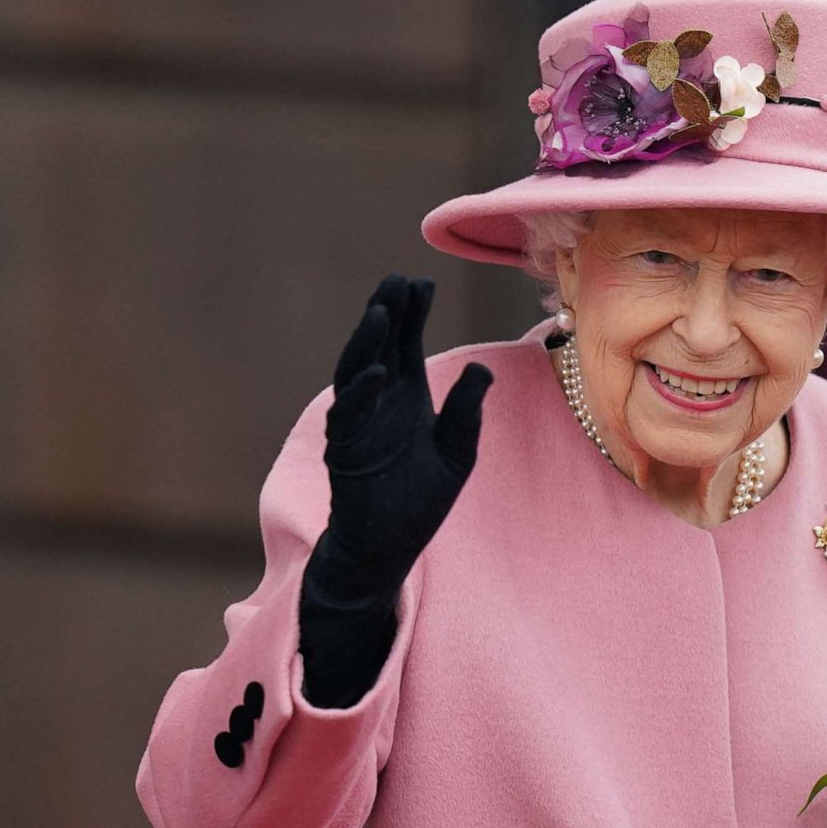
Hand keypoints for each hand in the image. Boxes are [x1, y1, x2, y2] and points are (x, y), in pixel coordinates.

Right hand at [317, 275, 492, 596]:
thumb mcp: (456, 451)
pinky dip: (360, 395)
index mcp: (406, 396)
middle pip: (378, 347)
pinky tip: (378, 373)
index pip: (405, 343)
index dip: (412, 313)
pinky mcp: (345, 453)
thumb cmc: (420, 500)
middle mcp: (379, 403)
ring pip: (356, 372)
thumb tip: (482, 368)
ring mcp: (357, 425)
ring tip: (381, 313)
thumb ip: (466, 411)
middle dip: (386, 313)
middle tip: (397, 280)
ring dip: (367, 342)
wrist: (388, 548)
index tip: (422, 282)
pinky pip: (347, 417)